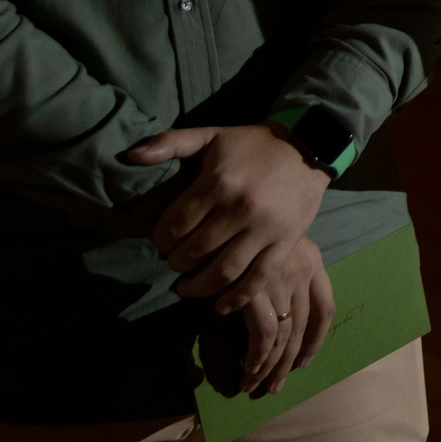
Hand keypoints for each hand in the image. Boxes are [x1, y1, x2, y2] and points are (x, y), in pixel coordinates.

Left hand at [125, 124, 329, 298]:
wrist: (309, 147)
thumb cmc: (254, 144)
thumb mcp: (211, 135)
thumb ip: (170, 143)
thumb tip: (131, 156)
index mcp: (217, 183)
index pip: (176, 226)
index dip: (162, 239)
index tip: (163, 242)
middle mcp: (240, 209)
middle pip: (196, 252)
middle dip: (177, 263)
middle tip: (175, 263)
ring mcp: (264, 229)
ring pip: (223, 271)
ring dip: (199, 287)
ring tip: (188, 287)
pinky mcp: (285, 243)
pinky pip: (258, 278)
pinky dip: (237, 298)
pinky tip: (220, 306)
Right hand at [219, 237, 335, 397]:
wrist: (226, 208)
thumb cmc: (244, 226)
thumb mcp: (270, 245)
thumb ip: (278, 274)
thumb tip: (272, 312)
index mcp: (312, 260)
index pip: (325, 308)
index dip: (318, 339)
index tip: (305, 361)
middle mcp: (302, 272)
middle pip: (304, 328)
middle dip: (288, 362)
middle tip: (274, 386)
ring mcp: (281, 282)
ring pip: (284, 337)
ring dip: (269, 367)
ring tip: (255, 386)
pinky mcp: (257, 291)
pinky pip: (264, 336)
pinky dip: (256, 356)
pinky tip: (247, 369)